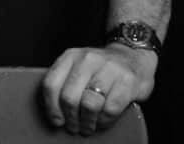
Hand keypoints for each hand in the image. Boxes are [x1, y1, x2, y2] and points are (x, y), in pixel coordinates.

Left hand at [42, 43, 156, 135]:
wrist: (132, 57)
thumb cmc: (100, 69)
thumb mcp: (78, 68)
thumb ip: (64, 83)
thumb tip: (54, 113)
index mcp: (71, 56)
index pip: (51, 84)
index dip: (51, 107)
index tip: (57, 120)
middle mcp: (88, 59)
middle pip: (69, 97)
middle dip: (70, 118)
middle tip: (74, 126)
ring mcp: (108, 68)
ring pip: (88, 105)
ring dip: (87, 123)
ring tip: (88, 126)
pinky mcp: (127, 81)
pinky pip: (109, 110)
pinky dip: (104, 121)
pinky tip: (103, 119)